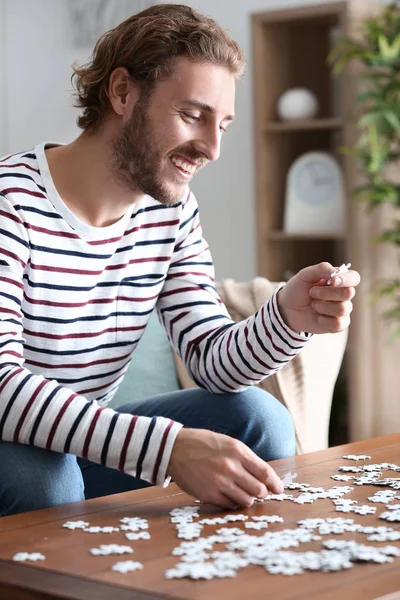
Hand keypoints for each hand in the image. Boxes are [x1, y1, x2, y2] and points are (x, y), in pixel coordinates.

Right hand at [167, 428, 283, 508]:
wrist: (175, 449)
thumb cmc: (204, 445)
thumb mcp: (228, 443)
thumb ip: (247, 459)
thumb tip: (265, 477)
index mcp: (237, 451)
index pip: (265, 472)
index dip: (275, 483)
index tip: (278, 489)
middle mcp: (230, 467)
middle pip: (259, 490)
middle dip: (262, 492)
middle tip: (259, 491)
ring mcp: (219, 482)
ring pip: (246, 500)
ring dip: (248, 498)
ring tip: (242, 492)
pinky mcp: (208, 494)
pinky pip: (230, 505)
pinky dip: (233, 502)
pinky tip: (228, 494)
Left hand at [277, 261, 360, 334]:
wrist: (288, 309)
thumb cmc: (298, 290)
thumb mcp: (305, 275)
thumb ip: (321, 269)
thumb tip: (336, 271)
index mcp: (339, 280)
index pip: (354, 278)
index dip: (346, 279)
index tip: (332, 280)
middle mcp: (344, 295)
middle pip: (348, 293)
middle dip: (326, 293)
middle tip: (312, 292)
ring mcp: (343, 310)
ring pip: (342, 309)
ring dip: (322, 306)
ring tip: (313, 304)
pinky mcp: (338, 325)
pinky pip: (338, 323)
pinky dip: (323, 320)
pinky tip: (317, 316)